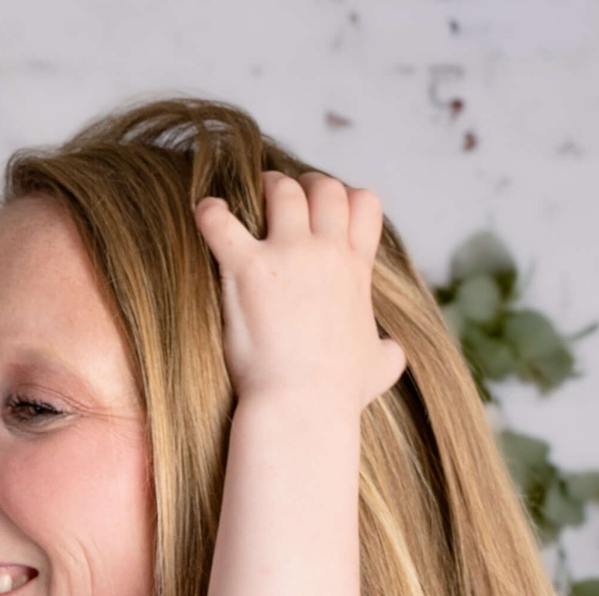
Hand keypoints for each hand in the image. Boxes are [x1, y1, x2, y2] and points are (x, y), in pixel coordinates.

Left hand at [195, 170, 405, 416]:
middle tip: (283, 196)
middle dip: (303, 185)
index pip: (364, 203)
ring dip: (265, 188)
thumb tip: (393, 352)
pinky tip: (205, 214)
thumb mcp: (380, 366)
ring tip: (247, 197)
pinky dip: (210, 212)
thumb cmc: (338, 393)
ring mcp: (288, 256)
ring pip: (282, 191)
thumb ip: (389, 349)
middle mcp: (327, 252)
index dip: (345, 198)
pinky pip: (221, 222)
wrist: (303, 406)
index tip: (326, 211)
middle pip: (323, 187)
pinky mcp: (248, 269)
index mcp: (356, 269)